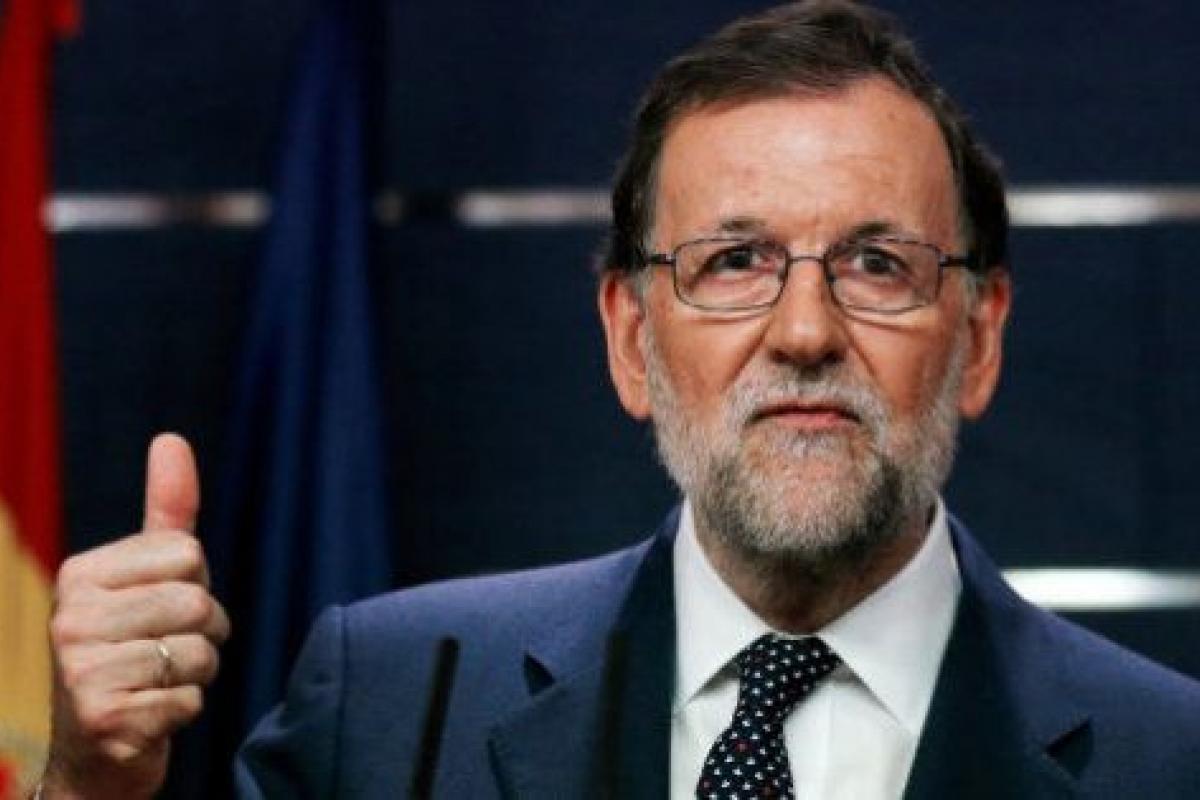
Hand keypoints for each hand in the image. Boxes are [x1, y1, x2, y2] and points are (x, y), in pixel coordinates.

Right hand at [42, 434, 230, 798]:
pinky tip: (150, 716)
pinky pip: (190, 699)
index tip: (160, 611)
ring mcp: (81, 673)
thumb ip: (165, 513)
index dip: (195, 585)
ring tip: (157, 683)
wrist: (88, 752)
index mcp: (80, 575)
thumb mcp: (146, 577)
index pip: (189, 553)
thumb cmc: (129, 651)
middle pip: (199, 603)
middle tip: (165, 652)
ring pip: (200, 653)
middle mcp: (70, 620)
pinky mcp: (106, 721)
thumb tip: (172, 439)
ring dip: (196, 673)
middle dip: (203, 632)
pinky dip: (183, 710)